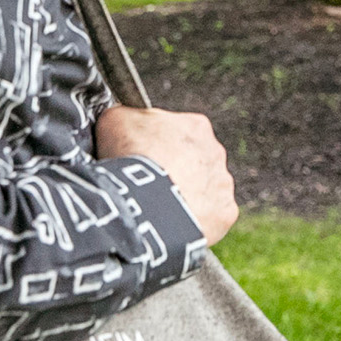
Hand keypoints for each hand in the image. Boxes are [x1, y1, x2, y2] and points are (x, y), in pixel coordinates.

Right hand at [96, 106, 238, 245]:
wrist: (143, 200)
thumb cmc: (131, 157)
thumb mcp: (115, 121)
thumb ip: (127, 116)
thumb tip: (123, 119)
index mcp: (196, 126)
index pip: (178, 134)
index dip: (157, 148)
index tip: (143, 161)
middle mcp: (216, 152)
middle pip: (194, 162)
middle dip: (174, 172)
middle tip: (150, 186)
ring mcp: (222, 183)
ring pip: (204, 190)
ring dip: (186, 197)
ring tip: (160, 208)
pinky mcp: (224, 213)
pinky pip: (211, 217)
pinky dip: (194, 220)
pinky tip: (174, 223)